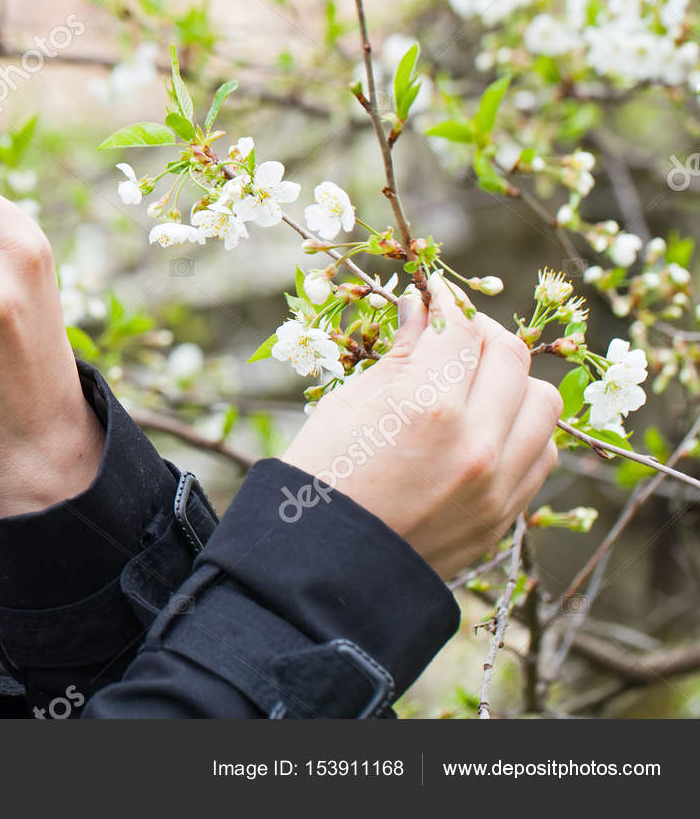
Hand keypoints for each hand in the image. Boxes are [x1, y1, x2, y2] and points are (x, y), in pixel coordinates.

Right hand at [280, 273, 560, 579]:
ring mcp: (499, 484)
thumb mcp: (349, 404)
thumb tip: (422, 309)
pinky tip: (486, 427)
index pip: (459, 329)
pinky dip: (523, 429)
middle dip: (481, 333)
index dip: (445, 303)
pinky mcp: (506, 515)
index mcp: (428, 408)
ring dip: (513, 381)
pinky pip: (543, 453)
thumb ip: (401, 355)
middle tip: (454, 332)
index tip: (432, 296)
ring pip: (543, 403)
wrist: (322, 567)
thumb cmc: (321, 478)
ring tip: (477, 383)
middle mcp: (477, 444)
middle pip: (510, 357)